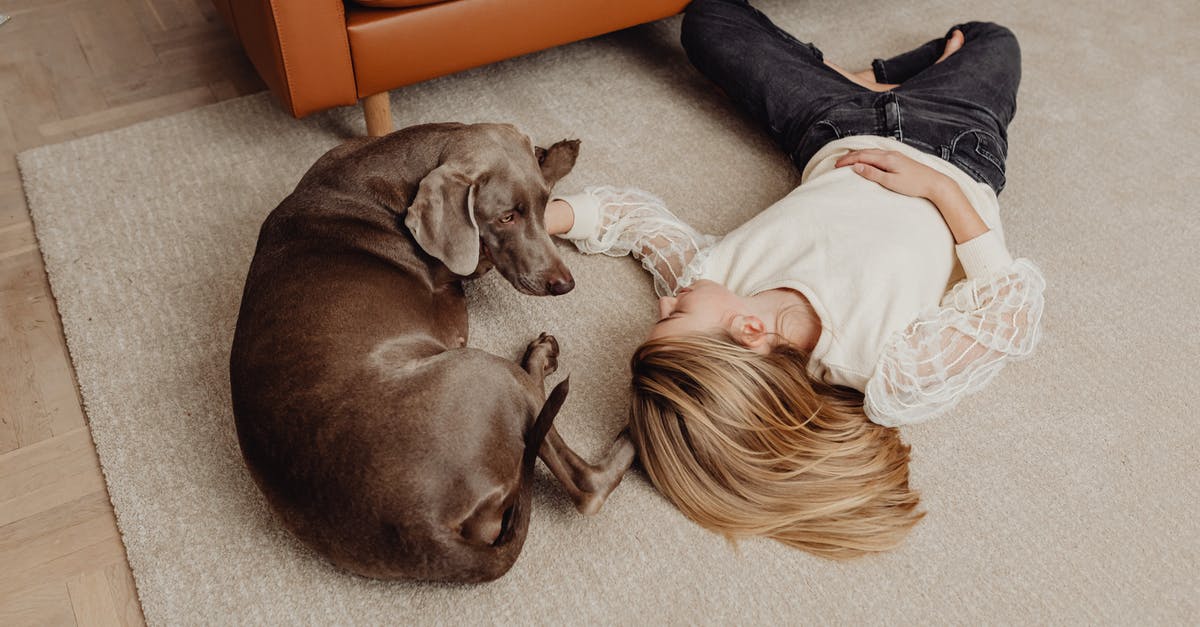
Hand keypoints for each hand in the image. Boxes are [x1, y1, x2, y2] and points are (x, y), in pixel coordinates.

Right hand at [835, 149, 952, 199]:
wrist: (935, 183)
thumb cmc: (914, 185)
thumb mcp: (891, 182)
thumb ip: (873, 174)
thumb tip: (857, 166)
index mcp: (887, 159)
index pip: (862, 156)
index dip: (847, 160)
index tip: (836, 166)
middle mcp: (890, 154)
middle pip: (866, 152)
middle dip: (850, 157)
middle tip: (838, 164)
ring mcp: (896, 155)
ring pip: (872, 152)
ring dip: (858, 155)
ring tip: (848, 161)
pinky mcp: (900, 159)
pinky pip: (879, 154)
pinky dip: (868, 156)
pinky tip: (867, 160)